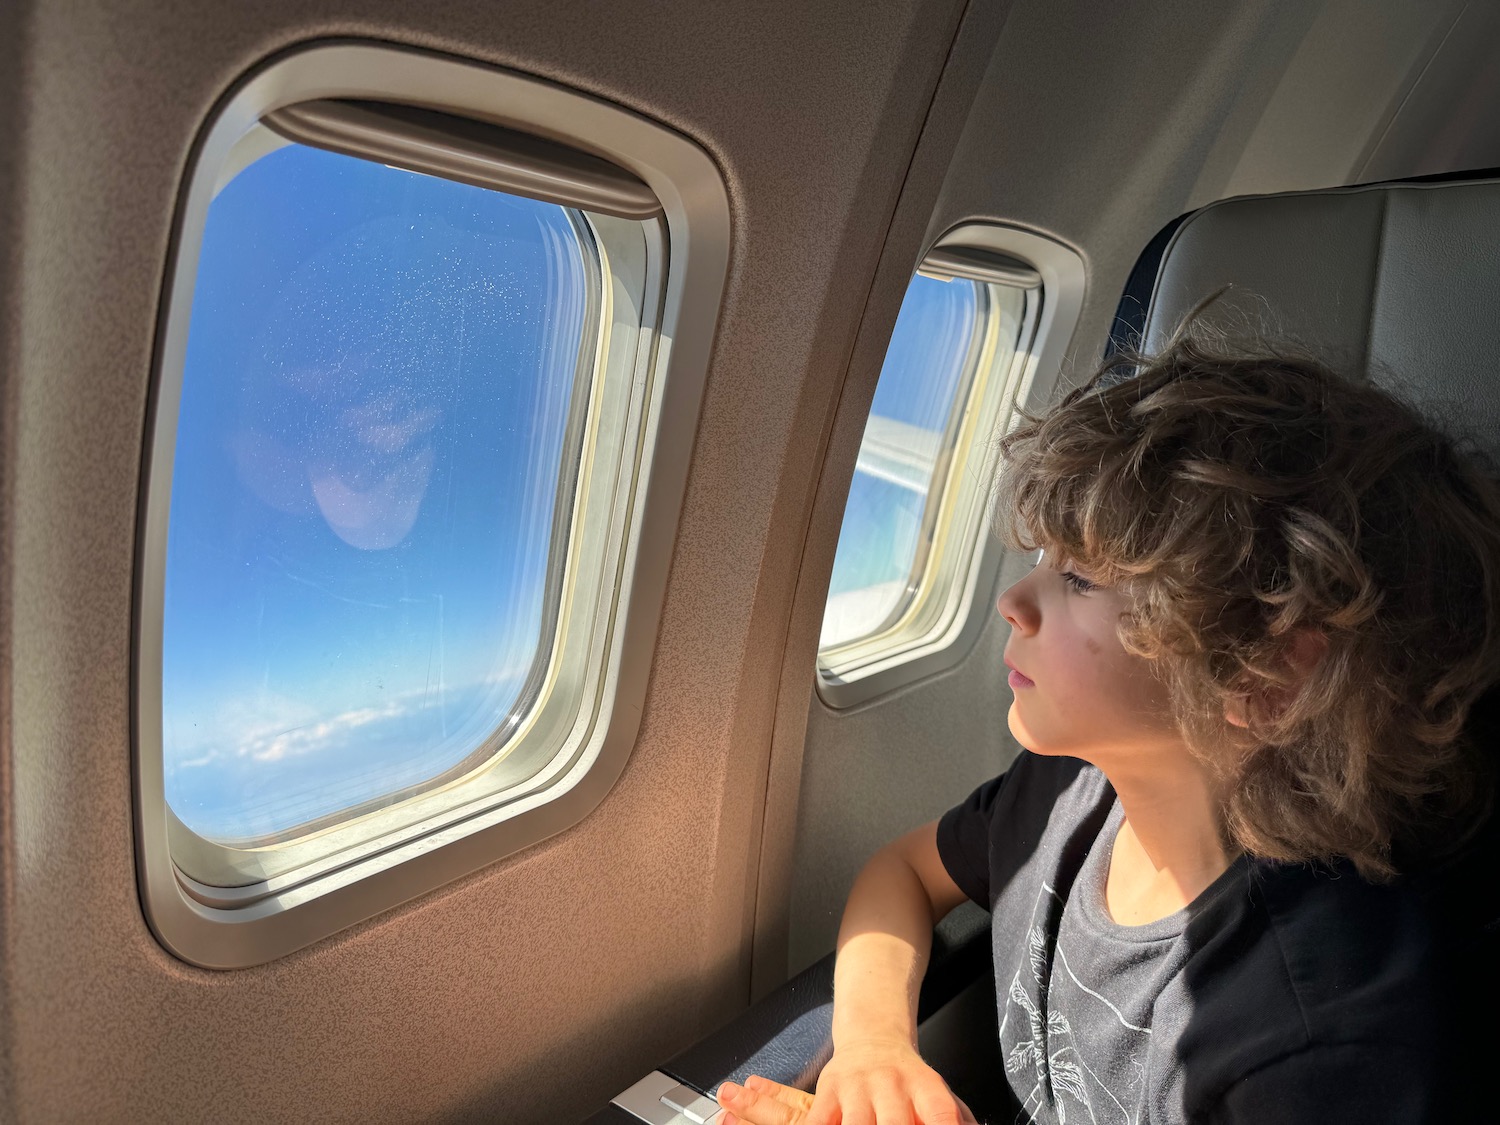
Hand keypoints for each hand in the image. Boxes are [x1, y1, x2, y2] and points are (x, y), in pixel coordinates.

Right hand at [714, 1039, 978, 1124]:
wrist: (871, 1036)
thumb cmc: (909, 1081)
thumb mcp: (939, 1097)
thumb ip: (955, 1117)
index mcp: (926, 1086)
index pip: (941, 1113)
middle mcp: (892, 1085)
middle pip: (895, 1122)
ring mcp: (857, 1088)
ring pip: (855, 1123)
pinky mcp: (828, 1092)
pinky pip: (817, 1122)